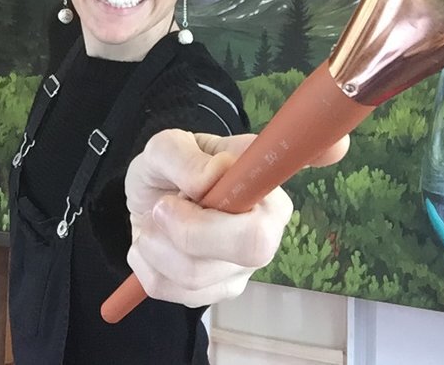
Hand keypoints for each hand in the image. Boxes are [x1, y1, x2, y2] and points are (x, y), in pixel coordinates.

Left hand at [124, 129, 348, 307]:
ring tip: (155, 216)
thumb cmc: (171, 169)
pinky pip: (173, 292)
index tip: (285, 164)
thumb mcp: (165, 147)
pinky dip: (147, 264)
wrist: (149, 199)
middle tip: (162, 206)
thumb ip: (184, 155)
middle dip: (193, 231)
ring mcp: (239, 271)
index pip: (284, 205)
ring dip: (158, 243)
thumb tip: (215, 175)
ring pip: (199, 274)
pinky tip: (153, 241)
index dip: (296, 185)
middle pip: (251, 247)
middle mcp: (265, 235)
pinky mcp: (211, 295)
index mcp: (268, 194)